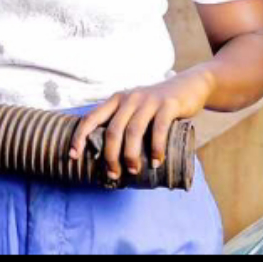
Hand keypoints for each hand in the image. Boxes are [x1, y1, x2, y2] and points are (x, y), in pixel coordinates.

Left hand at [67, 68, 214, 180]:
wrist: (188, 86)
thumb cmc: (157, 106)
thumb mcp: (136, 109)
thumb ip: (123, 124)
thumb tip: (109, 158)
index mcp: (116, 100)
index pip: (91, 118)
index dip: (79, 137)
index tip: (73, 156)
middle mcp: (129, 98)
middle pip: (113, 131)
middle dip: (110, 157)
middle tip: (114, 175)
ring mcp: (149, 100)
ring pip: (133, 131)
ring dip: (131, 155)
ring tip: (134, 171)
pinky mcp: (168, 105)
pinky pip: (158, 128)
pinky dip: (156, 148)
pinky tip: (156, 161)